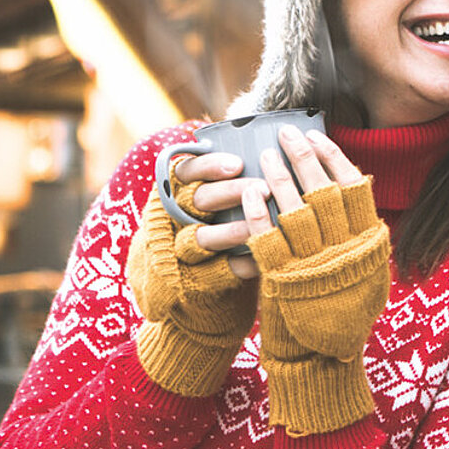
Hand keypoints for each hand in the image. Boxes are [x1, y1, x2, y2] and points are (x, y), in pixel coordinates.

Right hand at [127, 184, 257, 396]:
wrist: (196, 296)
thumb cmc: (218, 234)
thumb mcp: (214, 206)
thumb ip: (232, 183)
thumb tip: (275, 152)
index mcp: (177, 194)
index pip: (185, 172)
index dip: (208, 166)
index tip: (236, 163)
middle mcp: (173, 221)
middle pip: (194, 202)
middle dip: (227, 193)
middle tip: (263, 187)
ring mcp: (179, 254)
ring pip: (198, 239)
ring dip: (229, 231)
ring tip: (257, 226)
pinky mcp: (191, 283)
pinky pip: (214, 273)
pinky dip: (237, 266)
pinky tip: (258, 260)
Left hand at [245, 125, 391, 435]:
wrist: (323, 359)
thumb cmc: (345, 312)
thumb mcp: (367, 272)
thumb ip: (362, 235)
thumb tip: (353, 188)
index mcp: (368, 244)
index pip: (354, 187)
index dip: (334, 158)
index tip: (318, 137)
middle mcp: (343, 250)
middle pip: (322, 189)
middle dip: (302, 156)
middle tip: (286, 133)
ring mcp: (311, 263)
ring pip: (293, 207)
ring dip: (278, 177)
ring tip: (265, 156)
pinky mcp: (281, 277)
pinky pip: (266, 235)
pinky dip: (258, 210)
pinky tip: (250, 192)